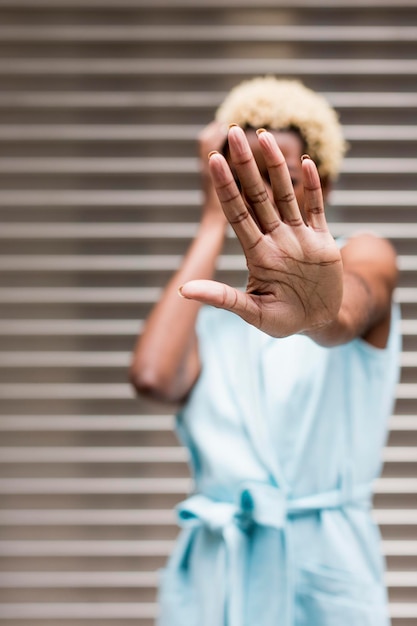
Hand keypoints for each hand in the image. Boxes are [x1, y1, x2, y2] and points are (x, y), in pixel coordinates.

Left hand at [180, 125, 342, 337]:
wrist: (319, 321)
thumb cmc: (283, 321)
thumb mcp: (252, 312)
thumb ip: (222, 298)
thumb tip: (183, 290)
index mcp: (257, 253)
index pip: (238, 213)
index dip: (226, 187)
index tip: (214, 160)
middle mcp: (275, 238)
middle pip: (258, 195)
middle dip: (245, 165)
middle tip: (233, 132)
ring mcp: (299, 237)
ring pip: (285, 194)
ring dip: (275, 166)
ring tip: (264, 136)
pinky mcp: (322, 240)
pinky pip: (316, 207)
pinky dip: (312, 187)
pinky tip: (306, 163)